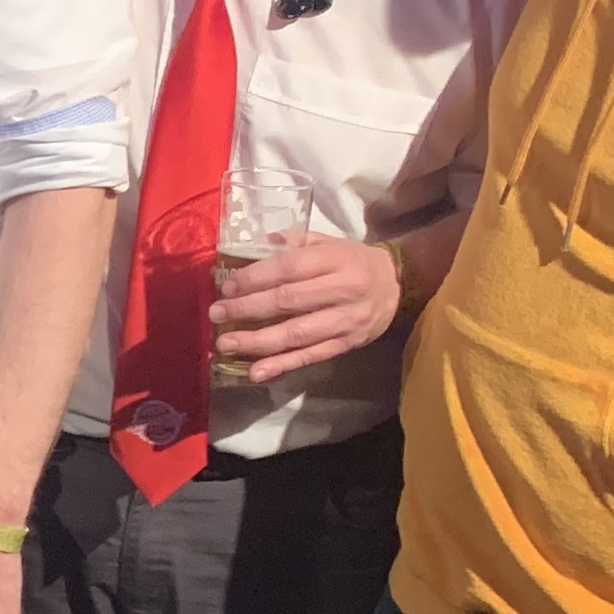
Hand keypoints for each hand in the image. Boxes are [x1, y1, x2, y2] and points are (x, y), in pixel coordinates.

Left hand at [209, 234, 403, 382]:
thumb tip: (258, 243)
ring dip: (257, 342)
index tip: (227, 287)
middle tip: (216, 314)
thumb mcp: (328, 242)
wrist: (397, 285)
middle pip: (289, 302)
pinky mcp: (347, 344)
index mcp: (336, 259)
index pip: (289, 268)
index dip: (255, 278)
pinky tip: (256, 371)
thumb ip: (294, 241)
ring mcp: (346, 321)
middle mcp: (343, 290)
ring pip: (296, 334)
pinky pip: (310, 356)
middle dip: (247, 309)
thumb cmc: (352, 261)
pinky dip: (281, 365)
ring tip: (225, 344)